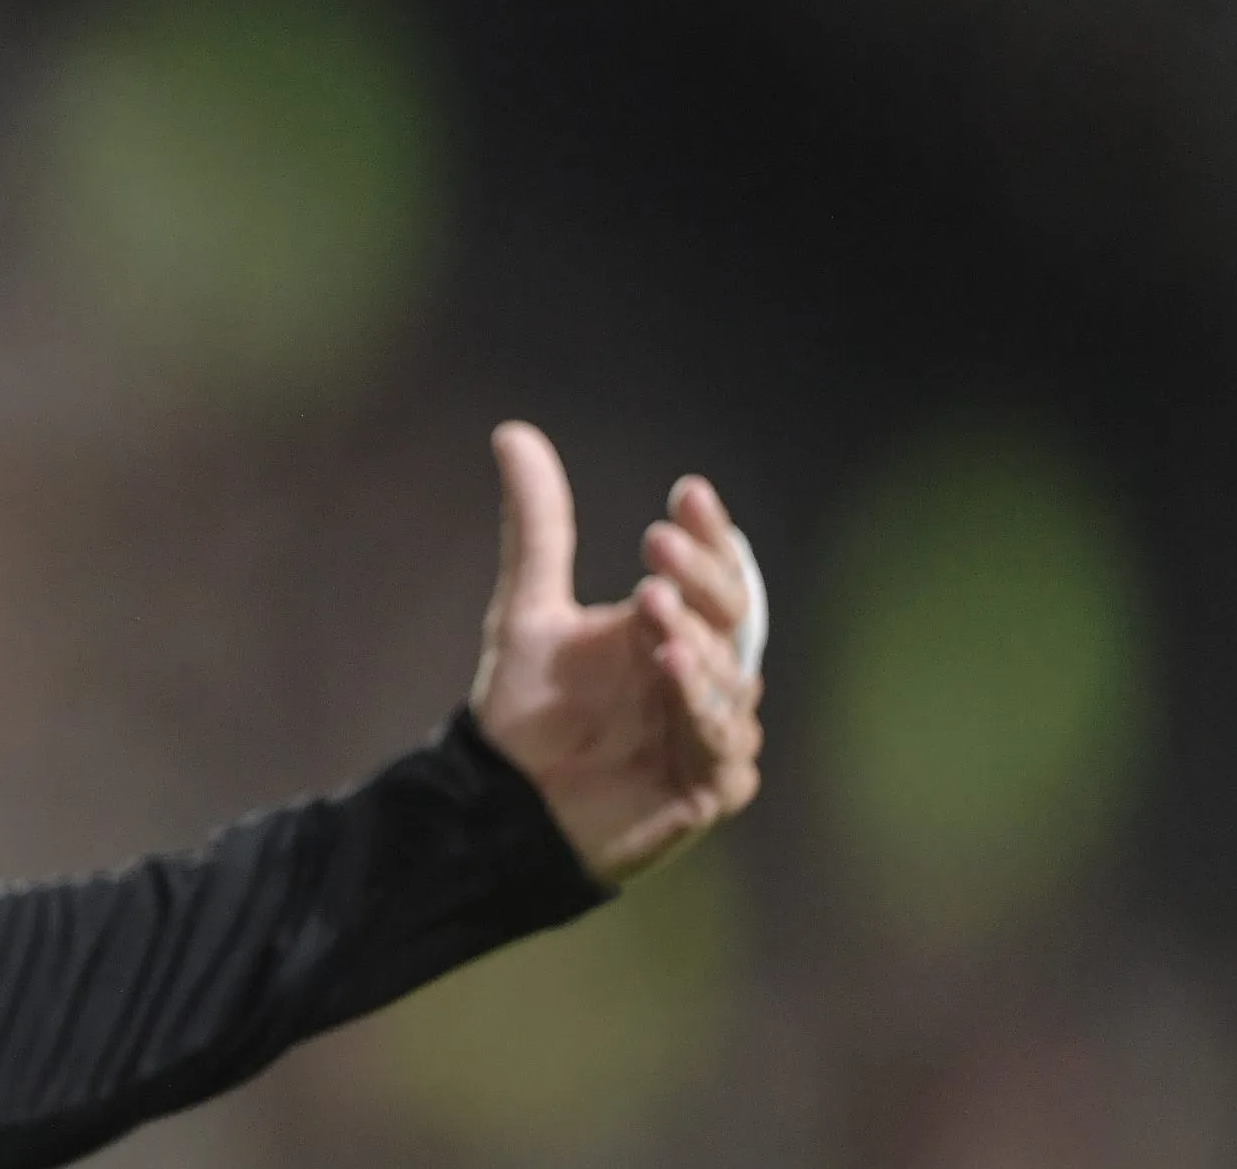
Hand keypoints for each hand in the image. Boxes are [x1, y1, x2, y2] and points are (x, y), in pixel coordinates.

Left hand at [469, 421, 764, 883]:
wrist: (504, 803)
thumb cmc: (527, 711)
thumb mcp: (527, 610)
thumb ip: (536, 527)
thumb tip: (512, 433)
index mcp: (675, 626)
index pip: (712, 570)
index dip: (707, 533)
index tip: (687, 493)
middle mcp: (705, 672)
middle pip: (731, 615)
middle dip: (700, 579)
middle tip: (659, 545)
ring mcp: (712, 729)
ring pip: (729, 677)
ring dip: (697, 640)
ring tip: (655, 606)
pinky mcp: (709, 786)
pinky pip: (721, 743)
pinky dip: (700, 706)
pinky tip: (671, 666)